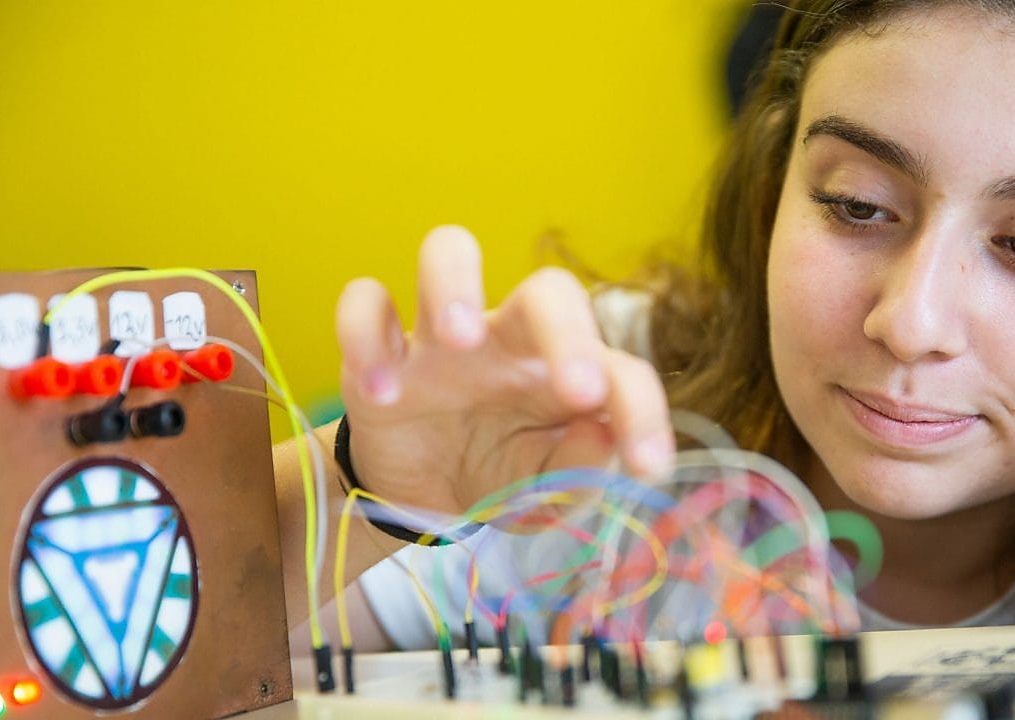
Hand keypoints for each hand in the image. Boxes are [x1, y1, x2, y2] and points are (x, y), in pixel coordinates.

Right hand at [334, 225, 674, 518]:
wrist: (421, 495)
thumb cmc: (500, 476)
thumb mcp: (543, 494)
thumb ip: (577, 473)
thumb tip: (603, 438)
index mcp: (567, 372)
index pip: (620, 370)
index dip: (644, 411)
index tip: (650, 465)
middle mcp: (512, 339)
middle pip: (548, 289)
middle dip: (569, 332)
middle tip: (579, 391)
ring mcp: (444, 335)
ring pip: (447, 250)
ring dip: (453, 283)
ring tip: (458, 338)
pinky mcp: (383, 344)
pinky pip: (364, 304)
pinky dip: (365, 336)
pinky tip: (380, 391)